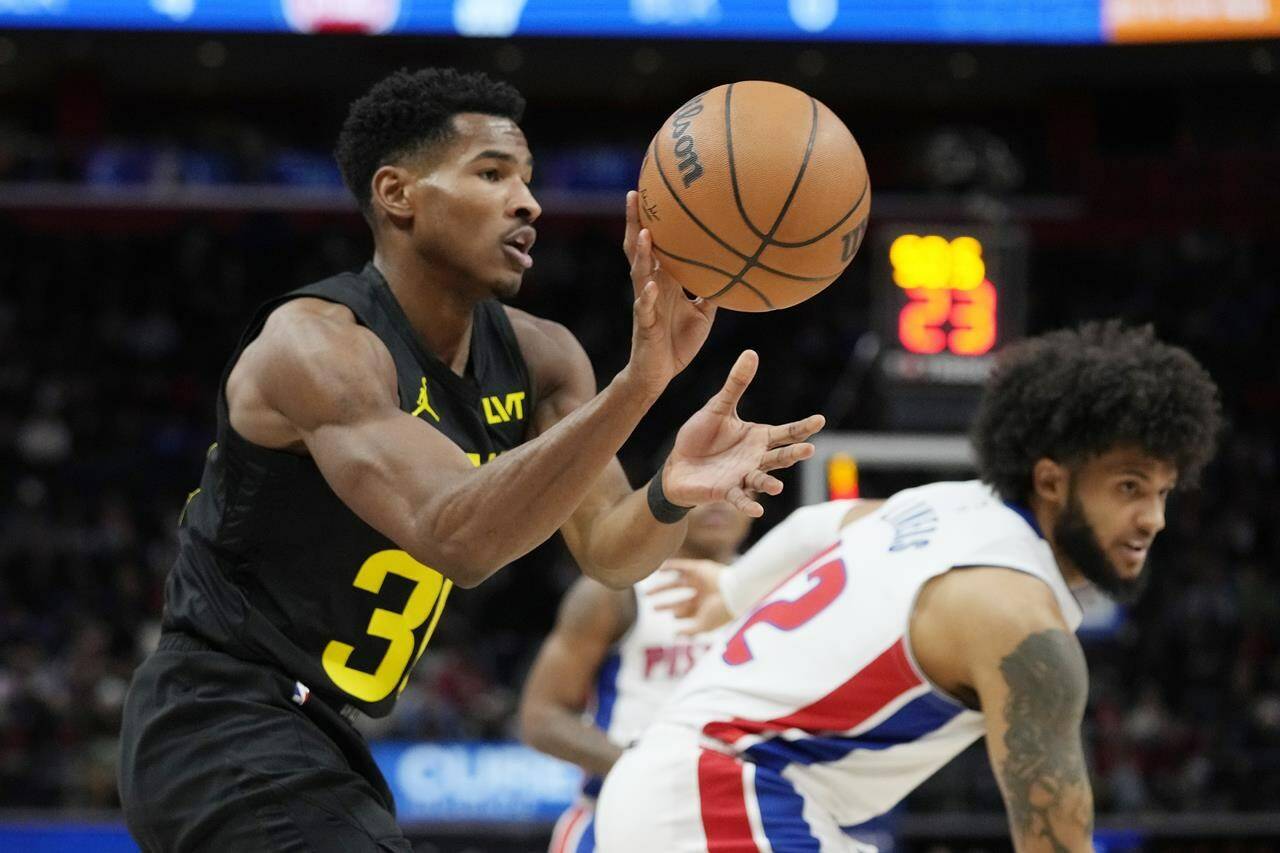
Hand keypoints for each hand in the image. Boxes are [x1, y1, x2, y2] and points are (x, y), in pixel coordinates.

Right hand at [623, 190, 716, 397]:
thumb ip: (712, 290)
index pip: (653, 244)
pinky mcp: (645, 325)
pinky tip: (651, 285)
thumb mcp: (703, 313)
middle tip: (632, 194)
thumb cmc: (679, 342)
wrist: (659, 374)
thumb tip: (736, 271)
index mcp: (662, 281)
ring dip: (640, 252)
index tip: (649, 190)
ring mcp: (645, 304)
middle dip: (633, 221)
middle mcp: (650, 286)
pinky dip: (647, 296)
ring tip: (643, 231)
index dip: (649, 218)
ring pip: (638, 273)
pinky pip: (644, 309)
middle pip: (637, 248)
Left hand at [648, 559, 735, 634]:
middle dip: (665, 603)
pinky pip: (682, 565)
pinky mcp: (699, 568)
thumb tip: (675, 635)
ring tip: (647, 593)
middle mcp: (702, 593)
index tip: (669, 616)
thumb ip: (689, 631)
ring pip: (677, 583)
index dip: (677, 614)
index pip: (687, 611)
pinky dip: (670, 566)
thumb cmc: (719, 611)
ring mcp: (700, 580)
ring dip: (662, 587)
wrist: (734, 592)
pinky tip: (658, 570)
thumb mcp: (703, 625)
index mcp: (705, 607)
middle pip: (680, 598)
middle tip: (651, 605)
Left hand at [662, 350, 824, 516]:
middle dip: (793, 455)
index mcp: (757, 437)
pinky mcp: (726, 492)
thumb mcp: (717, 407)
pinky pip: (739, 499)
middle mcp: (756, 458)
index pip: (786, 432)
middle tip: (808, 450)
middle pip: (779, 457)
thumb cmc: (700, 436)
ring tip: (776, 486)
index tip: (820, 420)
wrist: (677, 465)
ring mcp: (742, 477)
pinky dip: (747, 505)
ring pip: (761, 480)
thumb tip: (751, 353)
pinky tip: (756, 511)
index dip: (802, 427)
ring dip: (769, 484)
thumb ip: (736, 384)